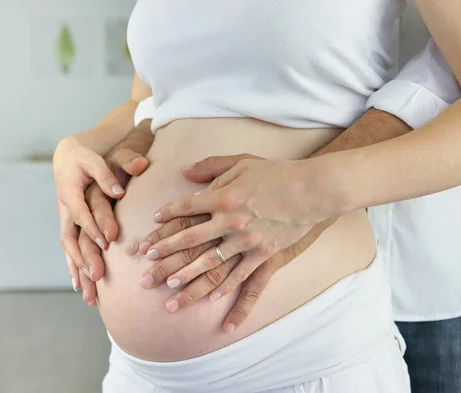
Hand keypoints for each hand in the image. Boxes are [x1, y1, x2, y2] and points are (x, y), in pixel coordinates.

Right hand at [54, 126, 151, 291]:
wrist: (69, 159)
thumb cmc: (88, 158)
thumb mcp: (100, 157)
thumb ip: (115, 166)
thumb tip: (128, 181)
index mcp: (71, 191)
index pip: (82, 211)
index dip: (93, 226)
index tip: (107, 242)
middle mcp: (65, 209)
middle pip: (72, 236)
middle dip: (84, 257)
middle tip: (98, 275)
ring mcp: (65, 220)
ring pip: (69, 249)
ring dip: (78, 271)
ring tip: (88, 295)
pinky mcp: (70, 228)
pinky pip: (71, 251)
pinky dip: (75, 269)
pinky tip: (81, 289)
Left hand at [143, 155, 323, 297]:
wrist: (313, 189)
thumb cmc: (277, 173)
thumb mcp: (242, 162)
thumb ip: (211, 166)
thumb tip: (183, 170)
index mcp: (223, 196)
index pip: (186, 207)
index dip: (167, 215)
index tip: (153, 225)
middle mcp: (230, 220)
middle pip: (190, 239)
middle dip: (166, 251)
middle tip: (146, 262)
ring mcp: (247, 240)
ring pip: (211, 263)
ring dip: (188, 276)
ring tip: (169, 287)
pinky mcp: (265, 253)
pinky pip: (241, 275)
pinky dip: (225, 286)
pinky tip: (211, 297)